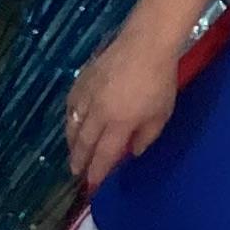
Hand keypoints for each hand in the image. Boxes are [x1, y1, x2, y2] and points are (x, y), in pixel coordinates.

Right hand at [63, 20, 177, 192]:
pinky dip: (69, 117)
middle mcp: (98, 114)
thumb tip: (131, 152)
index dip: (96, 172)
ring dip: (71, 142)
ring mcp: (87, 95)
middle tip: (75, 173)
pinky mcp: (82, 80)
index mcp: (118, 124)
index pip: (103, 155)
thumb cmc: (159, 81)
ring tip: (72, 152)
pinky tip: (71, 121)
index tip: (91, 185)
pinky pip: (71, 105)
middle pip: (83, 143)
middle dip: (79, 161)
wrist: (145, 44)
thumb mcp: (161, 115)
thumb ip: (146, 137)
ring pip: (73, 125)